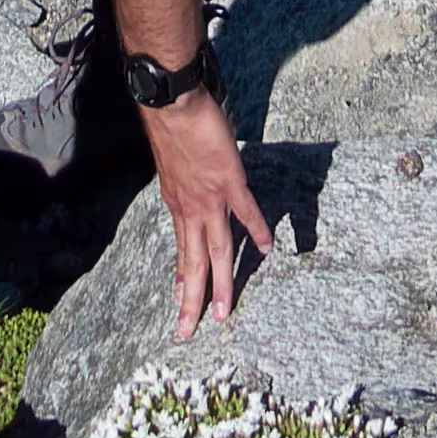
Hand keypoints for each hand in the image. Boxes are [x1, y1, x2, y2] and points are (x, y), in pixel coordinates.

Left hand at [145, 90, 273, 333]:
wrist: (171, 105)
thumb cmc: (169, 126)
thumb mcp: (170, 164)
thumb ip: (181, 181)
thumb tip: (185, 185)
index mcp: (177, 205)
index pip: (180, 252)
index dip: (180, 279)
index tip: (178, 302)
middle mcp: (190, 209)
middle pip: (193, 263)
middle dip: (191, 300)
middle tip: (186, 332)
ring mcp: (210, 199)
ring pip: (217, 251)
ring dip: (221, 284)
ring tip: (223, 314)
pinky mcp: (229, 181)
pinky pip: (247, 213)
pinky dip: (257, 231)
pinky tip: (266, 249)